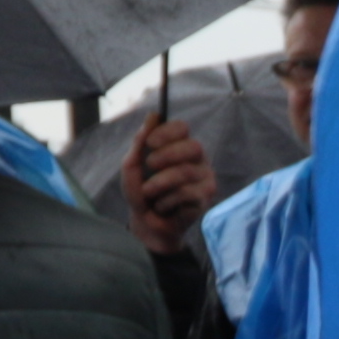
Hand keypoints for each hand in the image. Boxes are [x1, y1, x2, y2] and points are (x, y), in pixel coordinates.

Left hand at [123, 113, 210, 254]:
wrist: (146, 222)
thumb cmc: (141, 192)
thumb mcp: (132, 166)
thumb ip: (140, 142)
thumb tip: (153, 115)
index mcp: (178, 146)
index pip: (182, 128)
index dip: (167, 132)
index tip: (150, 143)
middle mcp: (197, 159)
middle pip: (193, 146)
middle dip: (167, 155)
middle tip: (150, 165)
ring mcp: (205, 177)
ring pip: (186, 172)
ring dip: (160, 183)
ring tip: (149, 192)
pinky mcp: (206, 196)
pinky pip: (188, 193)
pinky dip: (167, 200)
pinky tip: (164, 205)